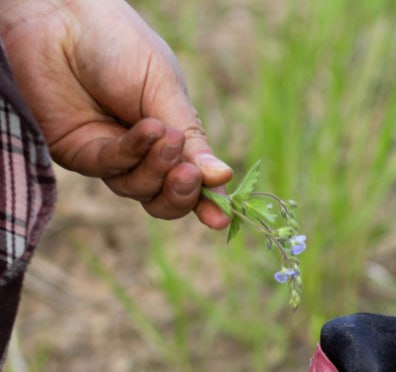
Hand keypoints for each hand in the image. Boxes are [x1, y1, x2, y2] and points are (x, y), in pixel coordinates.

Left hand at [0, 0, 232, 227]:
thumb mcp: (166, 90)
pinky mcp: (77, 152)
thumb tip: (223, 179)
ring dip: (157, 169)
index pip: (191, 179)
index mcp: (169, 136)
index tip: (221, 216)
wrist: (62, 17)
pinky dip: (132, 152)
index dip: (206, 202)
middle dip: (181, 195)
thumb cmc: (118, 43)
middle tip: (191, 177)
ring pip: (138, 189)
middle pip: (163, 199)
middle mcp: (140, 153)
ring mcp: (108, 156)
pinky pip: (110, 167)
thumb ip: (190, 139)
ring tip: (166, 136)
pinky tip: (146, 129)